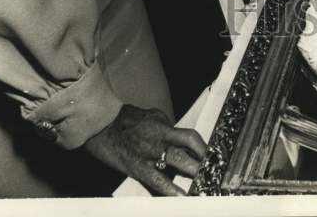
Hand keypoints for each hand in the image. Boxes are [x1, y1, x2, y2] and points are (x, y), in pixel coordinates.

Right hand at [83, 104, 206, 196]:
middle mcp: (158, 138)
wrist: (102, 125)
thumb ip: (169, 130)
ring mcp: (148, 154)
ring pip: (175, 164)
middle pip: (185, 151)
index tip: (214, 157)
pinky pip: (156, 181)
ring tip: (204, 186)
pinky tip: (180, 198)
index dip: (203, 148)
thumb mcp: (153, 118)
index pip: (190, 137)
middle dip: (201, 164)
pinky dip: (170, 190)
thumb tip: (184, 143)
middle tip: (214, 174)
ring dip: (191, 176)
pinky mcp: (137, 168)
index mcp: (163, 126)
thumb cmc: (129, 121)